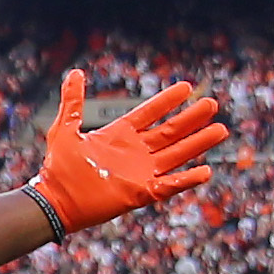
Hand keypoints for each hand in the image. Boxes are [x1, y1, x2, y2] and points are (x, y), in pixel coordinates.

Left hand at [27, 70, 228, 235]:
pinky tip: (206, 170)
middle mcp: (135, 152)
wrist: (54, 200)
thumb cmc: (58, 168)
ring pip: (177, 155)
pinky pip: (170, 186)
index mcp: (119, 135)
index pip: (150, 113)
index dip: (167, 101)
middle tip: (212, 104)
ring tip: (220, 130)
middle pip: (170, 132)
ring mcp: (140, 172)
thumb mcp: (64, 129)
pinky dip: (187, 179)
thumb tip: (75, 73)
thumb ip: (73, 102)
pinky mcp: (141, 193)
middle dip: (191, 119)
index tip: (186, 86)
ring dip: (198, 144)